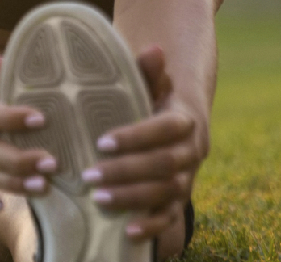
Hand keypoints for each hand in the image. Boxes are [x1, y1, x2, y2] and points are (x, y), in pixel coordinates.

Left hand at [82, 46, 206, 240]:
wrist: (171, 127)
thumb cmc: (148, 102)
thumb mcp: (147, 85)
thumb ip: (148, 72)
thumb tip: (154, 49)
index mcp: (184, 120)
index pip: (165, 129)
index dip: (135, 137)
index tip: (101, 141)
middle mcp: (191, 151)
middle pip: (164, 164)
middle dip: (126, 171)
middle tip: (89, 175)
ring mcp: (187, 178)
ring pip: (167, 192)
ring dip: (133, 197)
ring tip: (97, 198)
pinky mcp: (178, 201)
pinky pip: (170, 217)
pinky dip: (152, 227)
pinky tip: (127, 231)